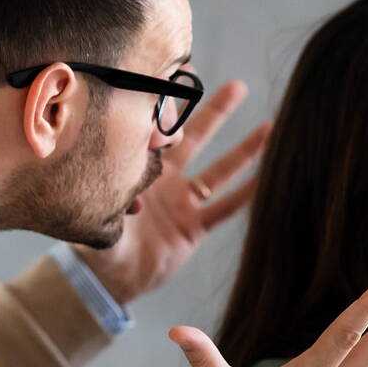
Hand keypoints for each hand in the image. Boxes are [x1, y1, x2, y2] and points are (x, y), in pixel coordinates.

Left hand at [75, 80, 268, 304]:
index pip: (158, 131)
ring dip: (245, 151)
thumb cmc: (96, 242)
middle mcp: (165, 179)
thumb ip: (104, 189)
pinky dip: (247, 194)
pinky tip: (269, 179)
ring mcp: (183, 201)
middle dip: (216, 112)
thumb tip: (103, 164)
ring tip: (271, 129)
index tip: (180, 87)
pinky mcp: (196, 226)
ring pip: (220, 170)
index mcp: (138, 168)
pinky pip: (226, 207)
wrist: (111, 280)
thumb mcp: (96, 210)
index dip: (170, 110)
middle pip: (195, 138)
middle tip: (237, 87)